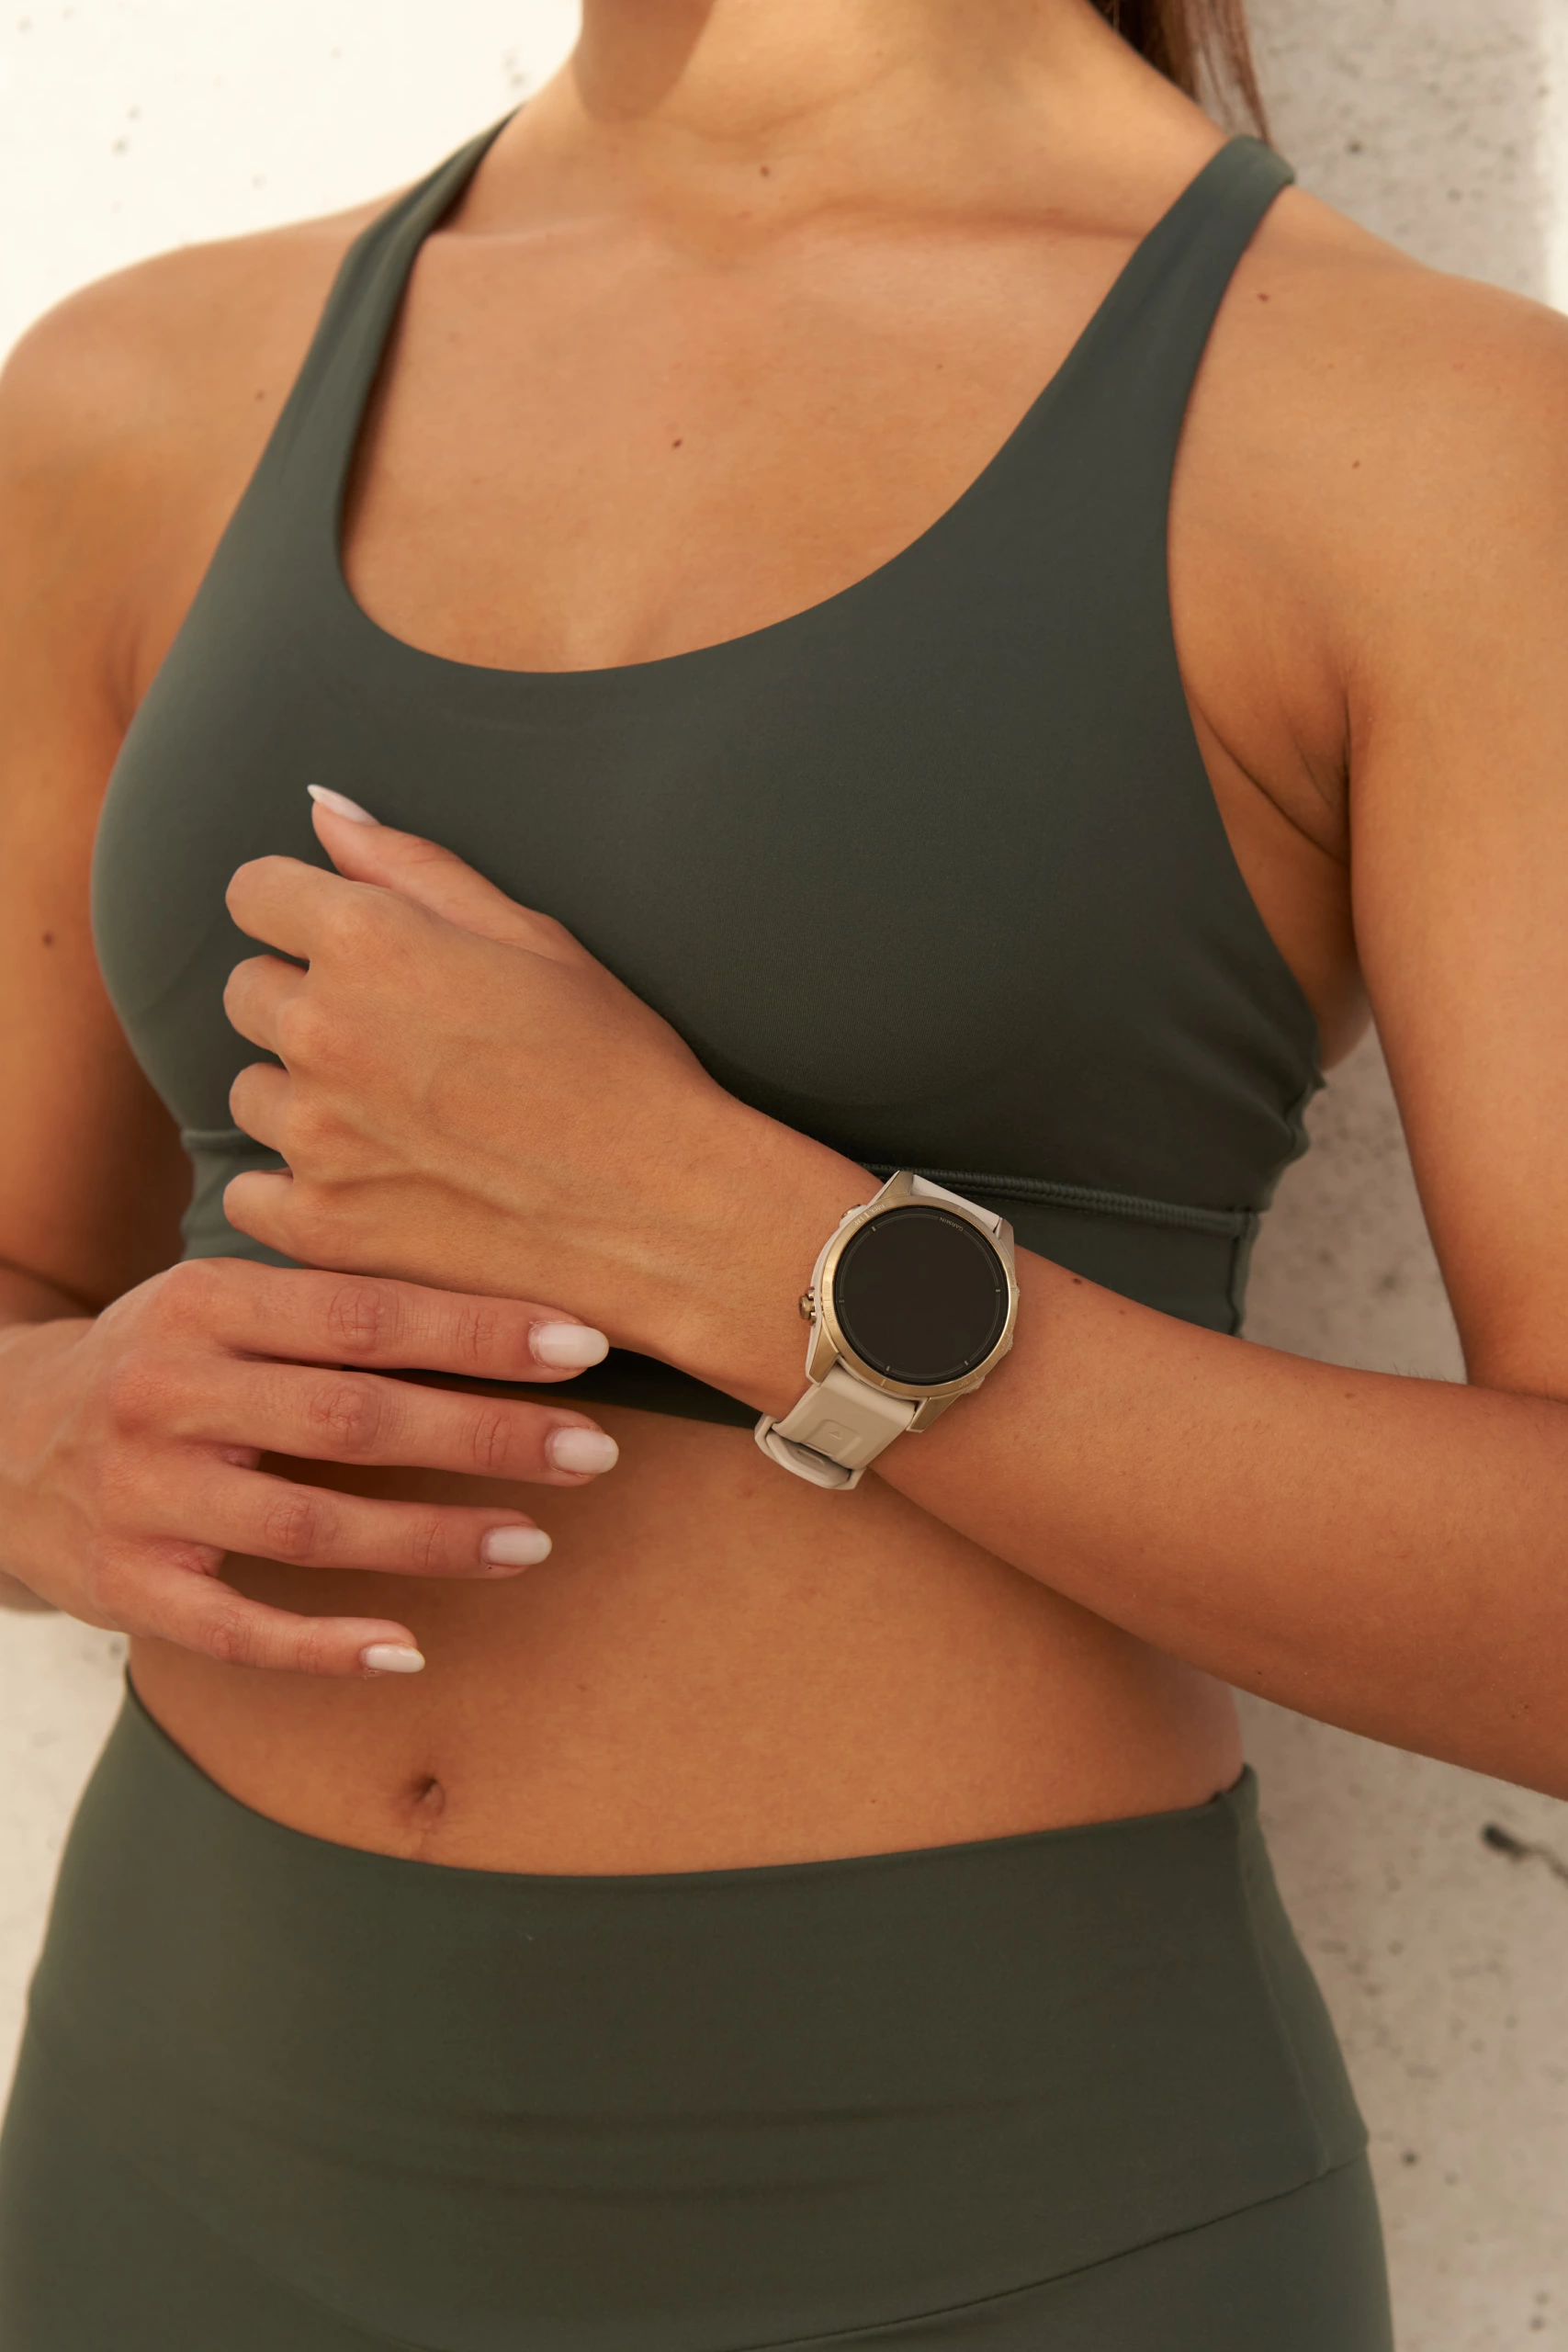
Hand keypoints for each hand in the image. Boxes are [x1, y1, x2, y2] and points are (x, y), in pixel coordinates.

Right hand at [0, 1256, 620, 1676]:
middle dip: (485, 1436)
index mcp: (202, 1304)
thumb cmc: (153, 1363)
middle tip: (592, 1450)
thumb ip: (329, 1306)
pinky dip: (326, 1643)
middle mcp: (170, 1395)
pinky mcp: (129, 1589)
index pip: (363, 1315)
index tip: (580, 1344)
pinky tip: (409, 1647)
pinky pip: (239, 1630)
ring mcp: (145, 1498)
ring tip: (532, 1540)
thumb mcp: (217, 1304)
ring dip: (432, 1538)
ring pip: (310, 1526)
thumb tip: (504, 1306)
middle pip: (351, 1419)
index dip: (476, 1332)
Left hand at [221, 793, 746, 1354]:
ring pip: (252, 1092)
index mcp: (368, 941)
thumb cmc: (616, 1063)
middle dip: (306, 1003)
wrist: (664, 1210)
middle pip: (247, 991)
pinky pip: (248, 1195)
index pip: (254, 894)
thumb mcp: (533, 937)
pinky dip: (292, 1190)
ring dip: (303, 1096)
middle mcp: (322, 1031)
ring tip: (398, 1120)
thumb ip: (412, 867)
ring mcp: (314, 1136)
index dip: (298, 913)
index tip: (344, 946)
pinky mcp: (320, 1225)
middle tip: (399, 1043)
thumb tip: (325, 811)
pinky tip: (367, 1186)